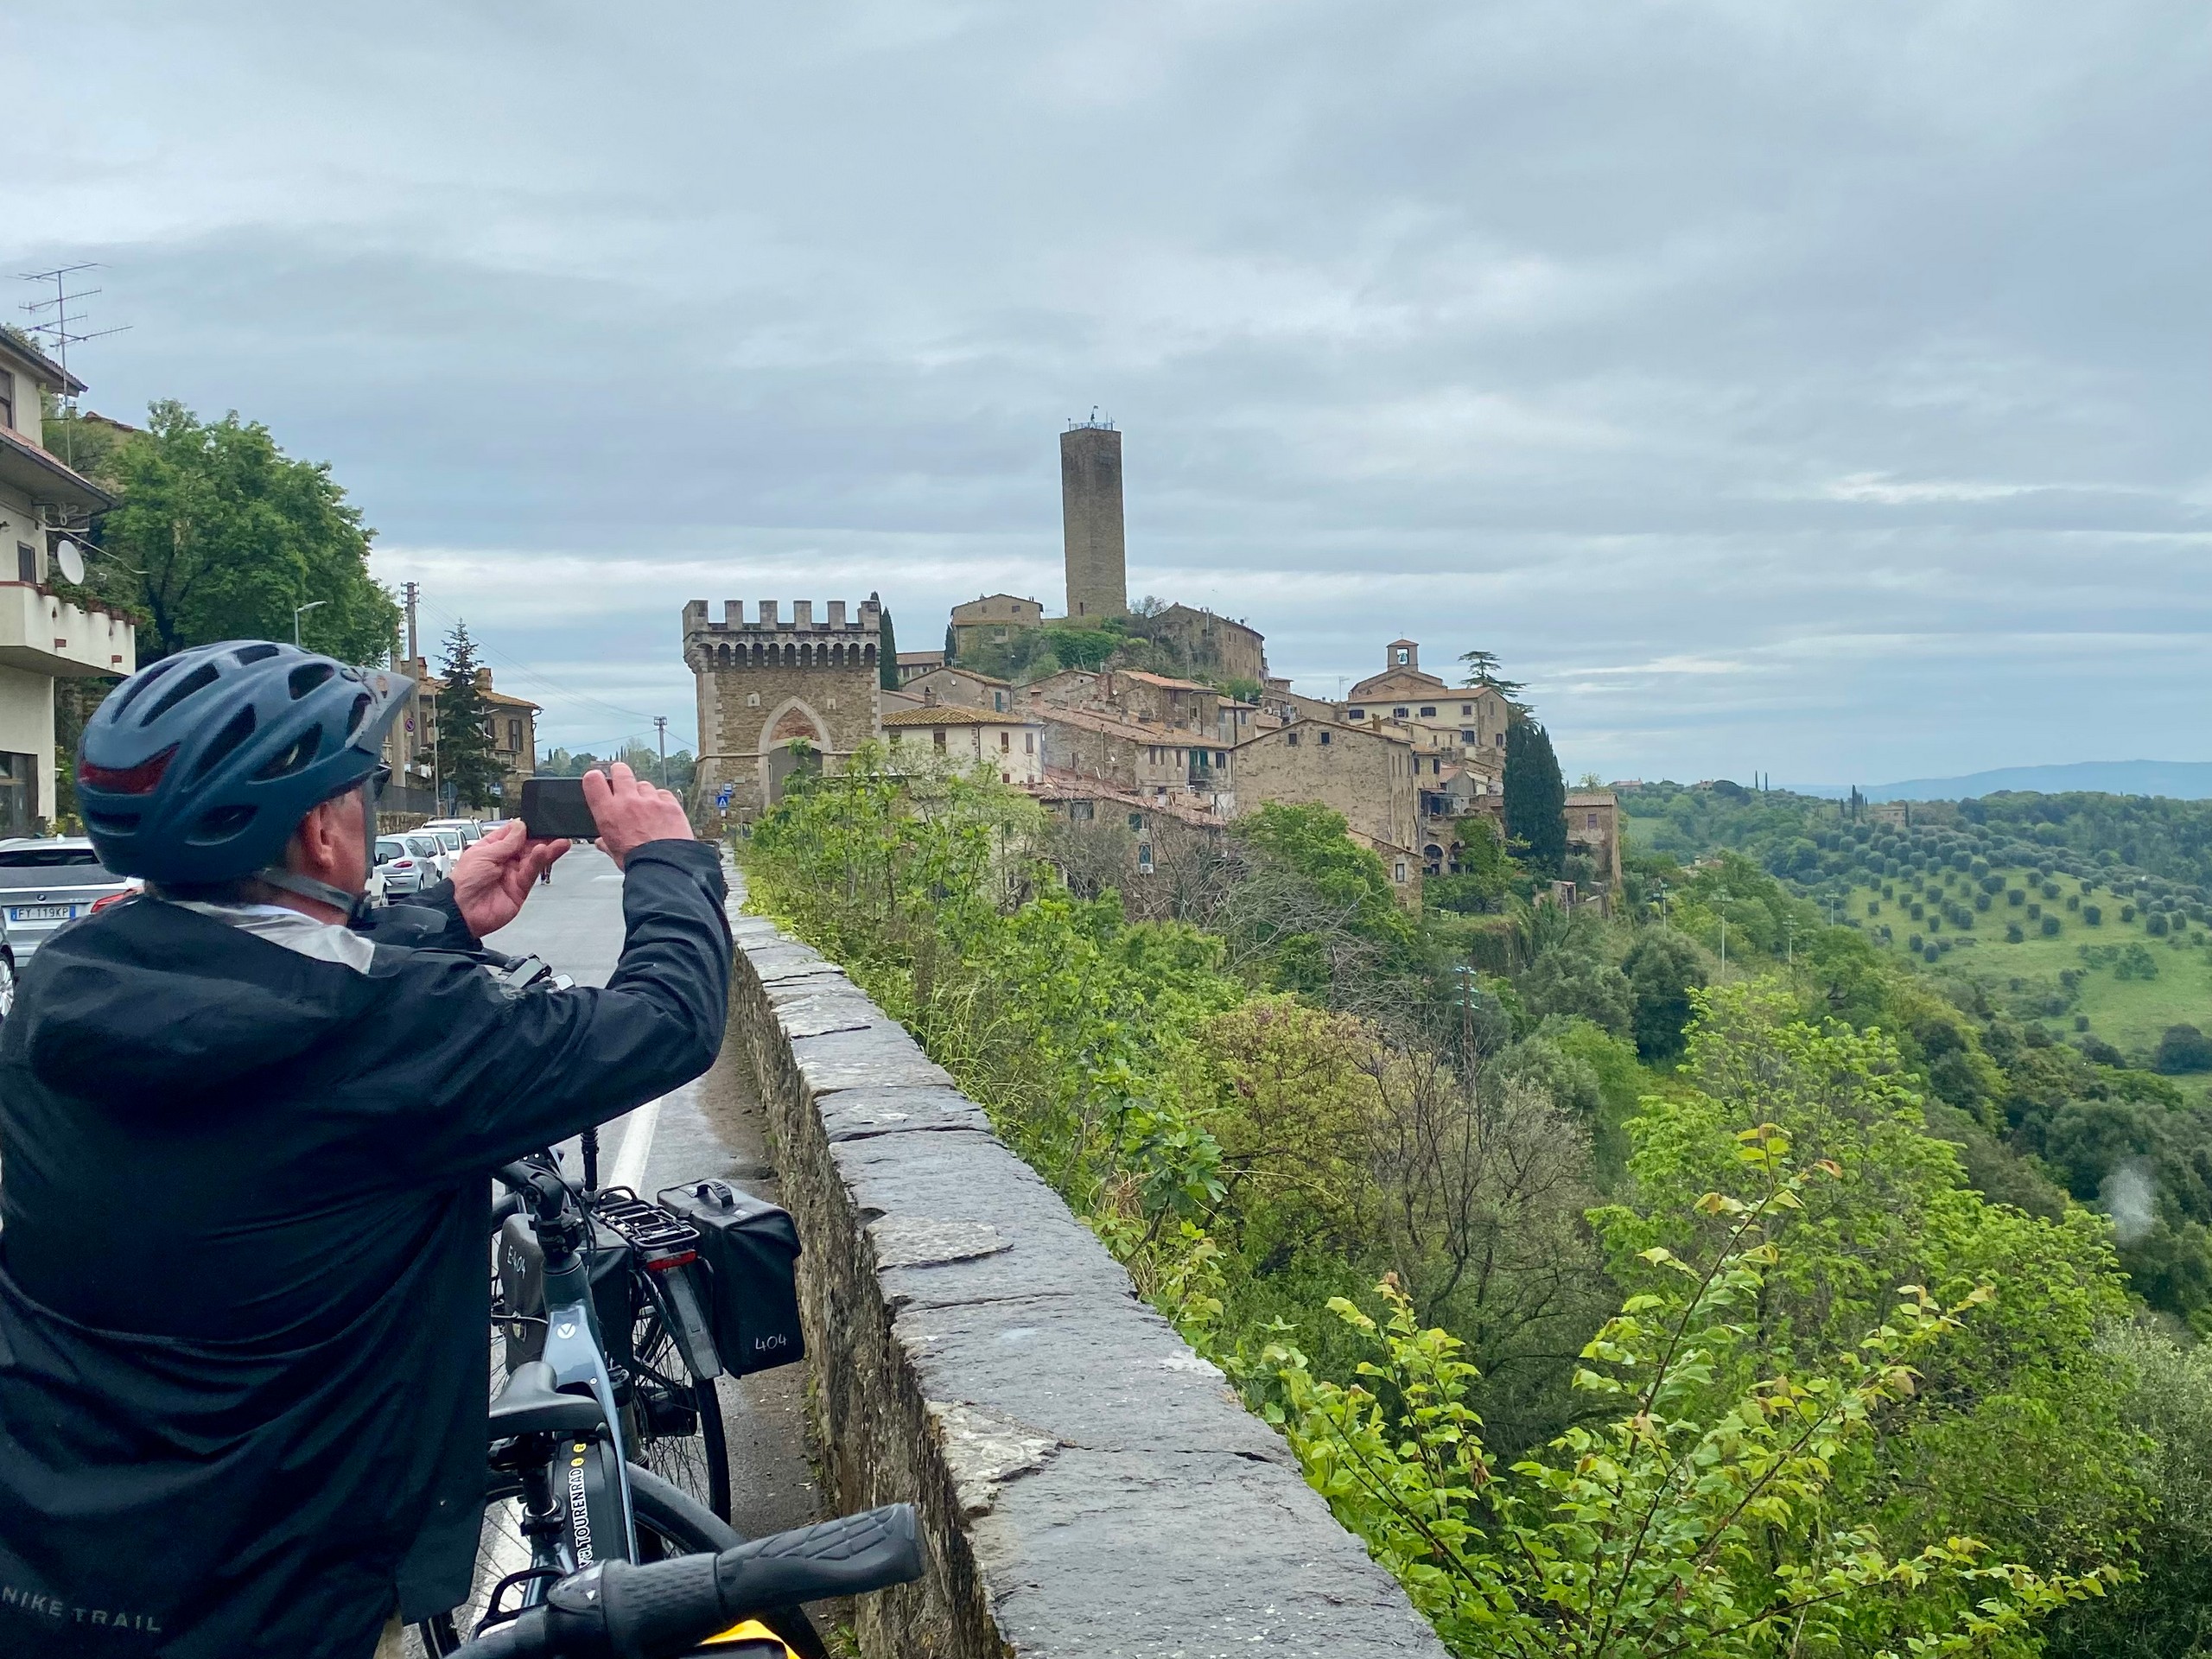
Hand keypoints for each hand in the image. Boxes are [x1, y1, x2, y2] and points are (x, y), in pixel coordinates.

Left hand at [452, 821, 569, 935]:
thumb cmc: (463, 883)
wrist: (463, 912)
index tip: (536, 823)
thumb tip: (521, 827)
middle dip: (541, 838)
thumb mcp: (483, 854)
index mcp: (491, 849)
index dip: (525, 829)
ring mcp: (513, 875)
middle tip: (554, 831)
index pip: (513, 834)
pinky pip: (532, 872)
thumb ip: (506, 842)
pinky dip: (540, 862)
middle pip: (527, 846)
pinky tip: (545, 852)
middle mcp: (504, 861)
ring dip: (548, 849)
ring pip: (534, 859)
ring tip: (559, 842)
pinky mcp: (521, 888)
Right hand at [585, 761, 693, 868]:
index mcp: (608, 813)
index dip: (594, 778)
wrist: (664, 866)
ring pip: (644, 784)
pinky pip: (663, 793)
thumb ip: (606, 843)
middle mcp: (628, 801)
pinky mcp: (670, 804)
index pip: (593, 781)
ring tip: (646, 807)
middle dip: (620, 772)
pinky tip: (662, 812)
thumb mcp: (614, 853)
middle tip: (620, 775)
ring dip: (643, 792)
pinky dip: (662, 800)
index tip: (597, 778)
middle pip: (621, 772)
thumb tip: (601, 843)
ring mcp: (650, 800)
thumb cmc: (637, 862)